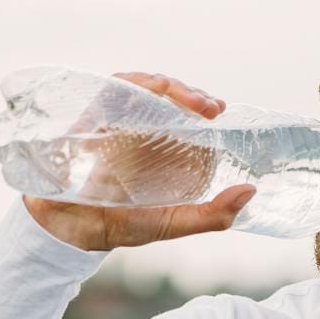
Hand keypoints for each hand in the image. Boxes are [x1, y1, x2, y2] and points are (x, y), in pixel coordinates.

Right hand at [23, 71, 255, 251]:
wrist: (68, 233)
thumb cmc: (119, 226)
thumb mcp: (172, 223)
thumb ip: (212, 216)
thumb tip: (251, 192)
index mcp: (155, 144)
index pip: (180, 110)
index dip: (199, 103)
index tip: (218, 109)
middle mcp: (134, 126)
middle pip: (163, 94)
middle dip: (187, 92)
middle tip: (209, 106)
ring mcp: (109, 118)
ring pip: (138, 85)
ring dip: (163, 85)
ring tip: (183, 97)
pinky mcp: (86, 116)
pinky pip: (108, 90)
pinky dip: (129, 86)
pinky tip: (148, 91)